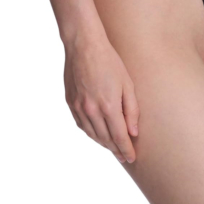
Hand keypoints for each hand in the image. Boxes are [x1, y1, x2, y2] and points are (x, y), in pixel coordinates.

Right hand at [64, 35, 139, 162]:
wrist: (84, 46)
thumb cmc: (109, 62)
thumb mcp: (127, 84)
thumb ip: (131, 110)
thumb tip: (133, 132)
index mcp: (108, 106)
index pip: (119, 136)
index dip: (126, 149)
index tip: (132, 157)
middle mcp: (91, 110)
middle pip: (105, 139)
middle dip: (116, 149)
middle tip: (124, 156)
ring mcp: (78, 108)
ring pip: (92, 134)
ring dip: (103, 143)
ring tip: (112, 148)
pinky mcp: (70, 103)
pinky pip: (81, 125)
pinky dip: (90, 133)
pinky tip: (97, 134)